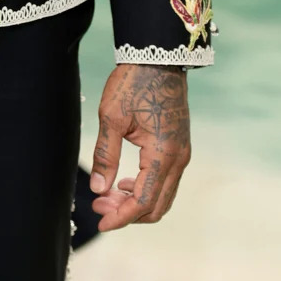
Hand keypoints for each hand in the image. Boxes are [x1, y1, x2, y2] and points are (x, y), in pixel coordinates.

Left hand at [89, 64, 190, 229]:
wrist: (158, 57)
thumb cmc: (133, 83)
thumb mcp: (111, 117)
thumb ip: (106, 155)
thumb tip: (98, 189)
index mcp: (163, 154)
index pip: (143, 201)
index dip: (121, 217)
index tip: (99, 222)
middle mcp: (179, 159)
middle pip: (156, 206)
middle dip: (127, 213)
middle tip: (98, 207)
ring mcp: (182, 154)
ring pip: (163, 196)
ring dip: (137, 203)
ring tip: (108, 195)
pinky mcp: (180, 147)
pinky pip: (166, 181)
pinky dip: (147, 190)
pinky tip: (127, 182)